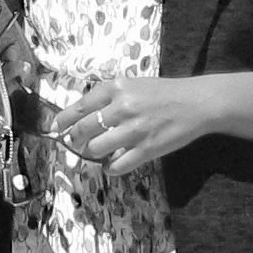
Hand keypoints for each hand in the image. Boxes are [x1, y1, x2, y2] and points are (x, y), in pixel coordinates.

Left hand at [48, 76, 217, 173]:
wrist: (197, 103)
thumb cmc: (162, 94)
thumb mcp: (133, 85)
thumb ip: (108, 97)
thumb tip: (81, 116)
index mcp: (117, 88)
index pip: (80, 106)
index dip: (63, 120)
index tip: (55, 128)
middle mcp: (123, 107)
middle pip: (83, 130)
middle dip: (74, 140)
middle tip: (74, 143)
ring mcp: (134, 130)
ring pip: (96, 149)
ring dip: (91, 154)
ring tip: (97, 152)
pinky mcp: (147, 149)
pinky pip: (117, 166)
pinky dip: (110, 167)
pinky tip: (113, 164)